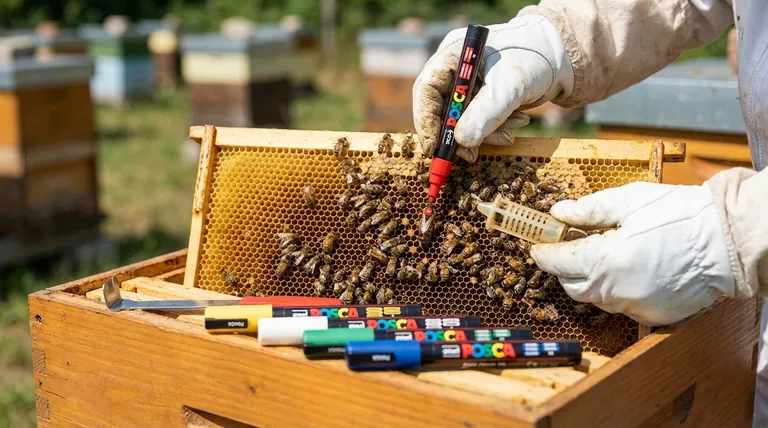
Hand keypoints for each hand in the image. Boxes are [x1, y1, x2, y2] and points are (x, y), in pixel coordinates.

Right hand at [412, 15, 573, 161]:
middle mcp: (455, 69)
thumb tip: (462, 143)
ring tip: (509, 135)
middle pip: (440, 109)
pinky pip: (478, 121)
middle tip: (470, 156)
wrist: (564, 58)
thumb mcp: (510, 87)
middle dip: (457, 135)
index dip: (426, 121)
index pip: (426, 91)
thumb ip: (485, 114)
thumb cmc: (535, 59)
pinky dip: (494, 129)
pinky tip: (516, 124)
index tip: (433, 148)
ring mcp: (468, 85)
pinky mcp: (482, 98)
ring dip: (483, 134)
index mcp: (453, 55)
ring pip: (461, 120)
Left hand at [529, 182, 735, 325]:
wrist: (730, 241)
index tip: (537, 247)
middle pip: (573, 286)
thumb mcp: (630, 201)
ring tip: (602, 256)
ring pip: (597, 299)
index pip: (559, 263)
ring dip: (590, 281)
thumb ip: (589, 210)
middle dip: (564, 269)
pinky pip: (623, 306)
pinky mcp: (654, 316)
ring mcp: (636, 307)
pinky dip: (617, 291)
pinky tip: (628, 272)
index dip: (544, 254)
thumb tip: (559, 213)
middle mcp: (616, 292)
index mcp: (605, 261)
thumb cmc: (681, 215)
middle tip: (568, 249)